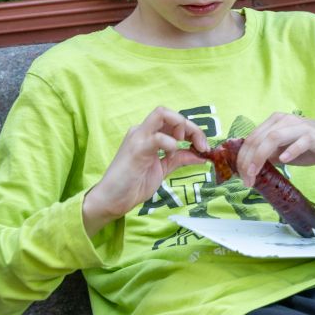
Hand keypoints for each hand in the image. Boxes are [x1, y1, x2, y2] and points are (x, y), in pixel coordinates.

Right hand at [82, 106, 207, 236]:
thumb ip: (179, 158)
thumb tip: (200, 155)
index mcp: (148, 135)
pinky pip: (157, 137)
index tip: (203, 147)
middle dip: (191, 126)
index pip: (173, 120)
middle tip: (201, 145)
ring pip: (162, 114)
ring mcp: (138, 137)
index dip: (193, 129)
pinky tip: (172, 153)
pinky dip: (171, 143)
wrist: (111, 200)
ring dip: (182, 127)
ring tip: (185, 146)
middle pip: (170, 113)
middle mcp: (142, 131)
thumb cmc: (133, 184)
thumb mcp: (163, 169)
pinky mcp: (136, 149)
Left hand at [234, 112, 314, 187]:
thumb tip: (248, 168)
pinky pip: (301, 141)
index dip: (243, 157)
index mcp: (275, 122)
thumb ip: (268, 155)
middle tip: (247, 179)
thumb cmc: (310, 148)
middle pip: (260, 138)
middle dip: (249, 160)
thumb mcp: (284, 151)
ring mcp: (301, 126)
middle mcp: (286, 120)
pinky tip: (284, 160)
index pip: (252, 138)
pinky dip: (291, 150)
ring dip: (261, 156)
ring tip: (257, 173)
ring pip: (275, 137)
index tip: (241, 176)